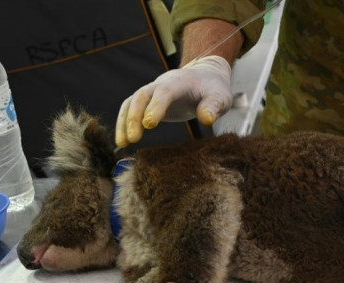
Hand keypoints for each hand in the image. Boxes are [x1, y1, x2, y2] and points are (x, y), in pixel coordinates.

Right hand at [115, 55, 232, 146]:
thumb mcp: (220, 97)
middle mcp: (161, 84)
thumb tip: (206, 119)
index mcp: (180, 82)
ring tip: (122, 144)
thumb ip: (214, 106)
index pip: (165, 92)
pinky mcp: (147, 102)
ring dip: (124, 122)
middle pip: (142, 96)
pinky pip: (130, 109)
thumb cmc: (213, 89)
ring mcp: (152, 92)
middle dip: (134, 116)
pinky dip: (123, 124)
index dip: (155, 107)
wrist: (204, 77)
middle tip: (133, 139)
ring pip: (131, 102)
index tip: (149, 125)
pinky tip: (123, 142)